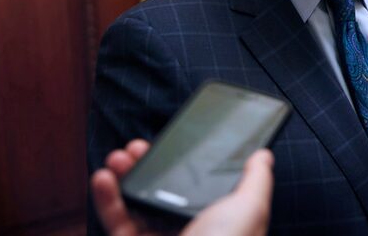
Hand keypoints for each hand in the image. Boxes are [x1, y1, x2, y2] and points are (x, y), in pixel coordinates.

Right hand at [91, 139, 274, 235]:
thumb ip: (256, 181)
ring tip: (119, 157)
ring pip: (136, 202)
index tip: (171, 141)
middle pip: (163, 189)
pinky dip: (107, 198)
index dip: (183, 161)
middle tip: (138, 147)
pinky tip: (104, 178)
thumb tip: (263, 156)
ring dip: (125, 174)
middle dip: (148, 163)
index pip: (198, 184)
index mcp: (219, 219)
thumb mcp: (251, 208)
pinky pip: (117, 221)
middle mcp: (189, 229)